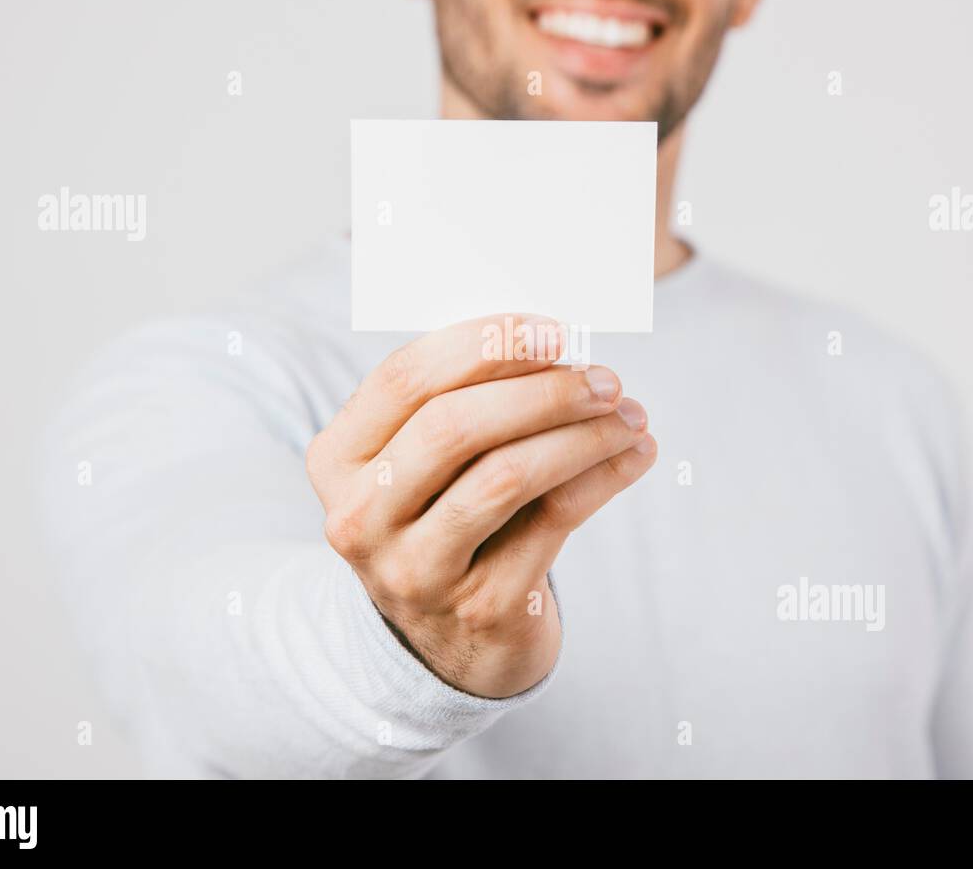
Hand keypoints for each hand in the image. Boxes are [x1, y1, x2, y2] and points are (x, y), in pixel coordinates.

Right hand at [305, 313, 655, 697]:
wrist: (453, 642)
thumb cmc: (447, 517)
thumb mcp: (425, 463)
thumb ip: (464, 403)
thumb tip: (556, 345)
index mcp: (337, 459)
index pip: (405, 378)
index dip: (484, 345)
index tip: (554, 330)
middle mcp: (360, 517)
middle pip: (453, 425)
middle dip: (541, 390)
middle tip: (604, 379)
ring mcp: (415, 570)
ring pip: (505, 475)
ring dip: (581, 434)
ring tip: (629, 415)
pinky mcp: (480, 607)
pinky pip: (554, 521)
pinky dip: (604, 477)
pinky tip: (634, 454)